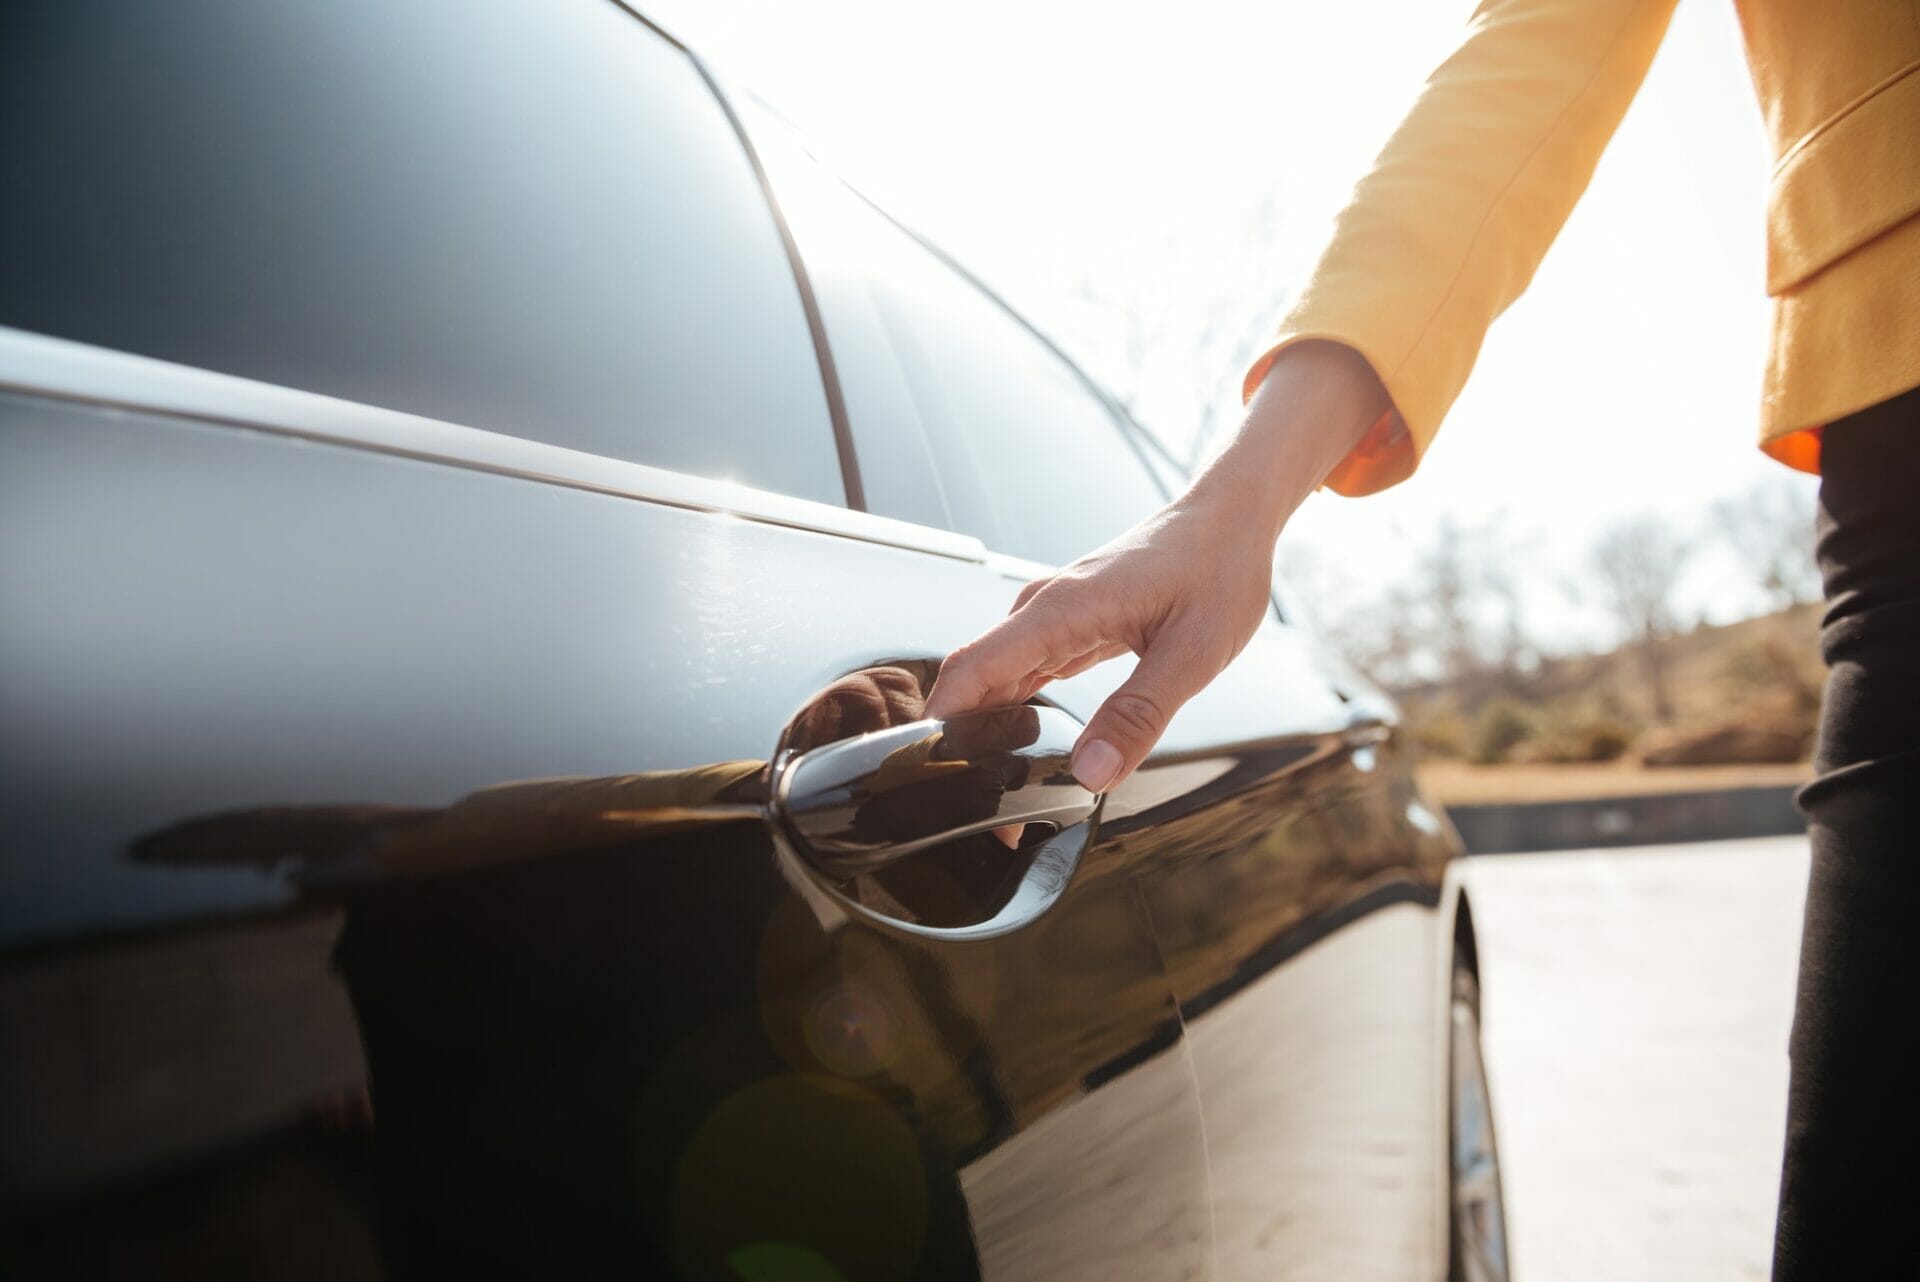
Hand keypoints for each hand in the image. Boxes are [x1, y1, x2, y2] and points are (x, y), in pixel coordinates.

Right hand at [924, 340, 1389, 792]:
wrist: (1228, 520)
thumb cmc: (1218, 570)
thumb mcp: (1194, 653)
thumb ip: (1139, 714)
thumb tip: (1091, 772)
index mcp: (1061, 610)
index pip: (971, 671)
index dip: (943, 730)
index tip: (940, 782)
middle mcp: (1042, 610)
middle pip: (972, 684)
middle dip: (962, 748)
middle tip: (982, 818)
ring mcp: (1050, 618)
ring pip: (993, 683)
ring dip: (986, 736)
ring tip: (998, 798)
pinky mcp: (1065, 628)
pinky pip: (1020, 676)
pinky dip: (1013, 717)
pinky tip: (1021, 753)